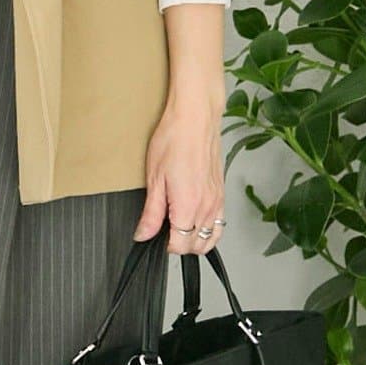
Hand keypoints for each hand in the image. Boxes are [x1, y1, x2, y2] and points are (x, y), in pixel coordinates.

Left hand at [134, 83, 226, 257]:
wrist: (195, 118)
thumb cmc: (174, 140)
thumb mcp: (154, 179)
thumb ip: (151, 212)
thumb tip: (143, 234)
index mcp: (189, 205)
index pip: (180, 245)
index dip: (165, 246)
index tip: (155, 237)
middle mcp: (207, 206)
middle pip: (197, 246)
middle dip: (180, 245)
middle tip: (164, 232)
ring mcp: (217, 200)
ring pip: (211, 238)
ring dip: (196, 240)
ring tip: (180, 229)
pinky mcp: (222, 193)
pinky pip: (219, 223)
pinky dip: (208, 229)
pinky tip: (195, 220)